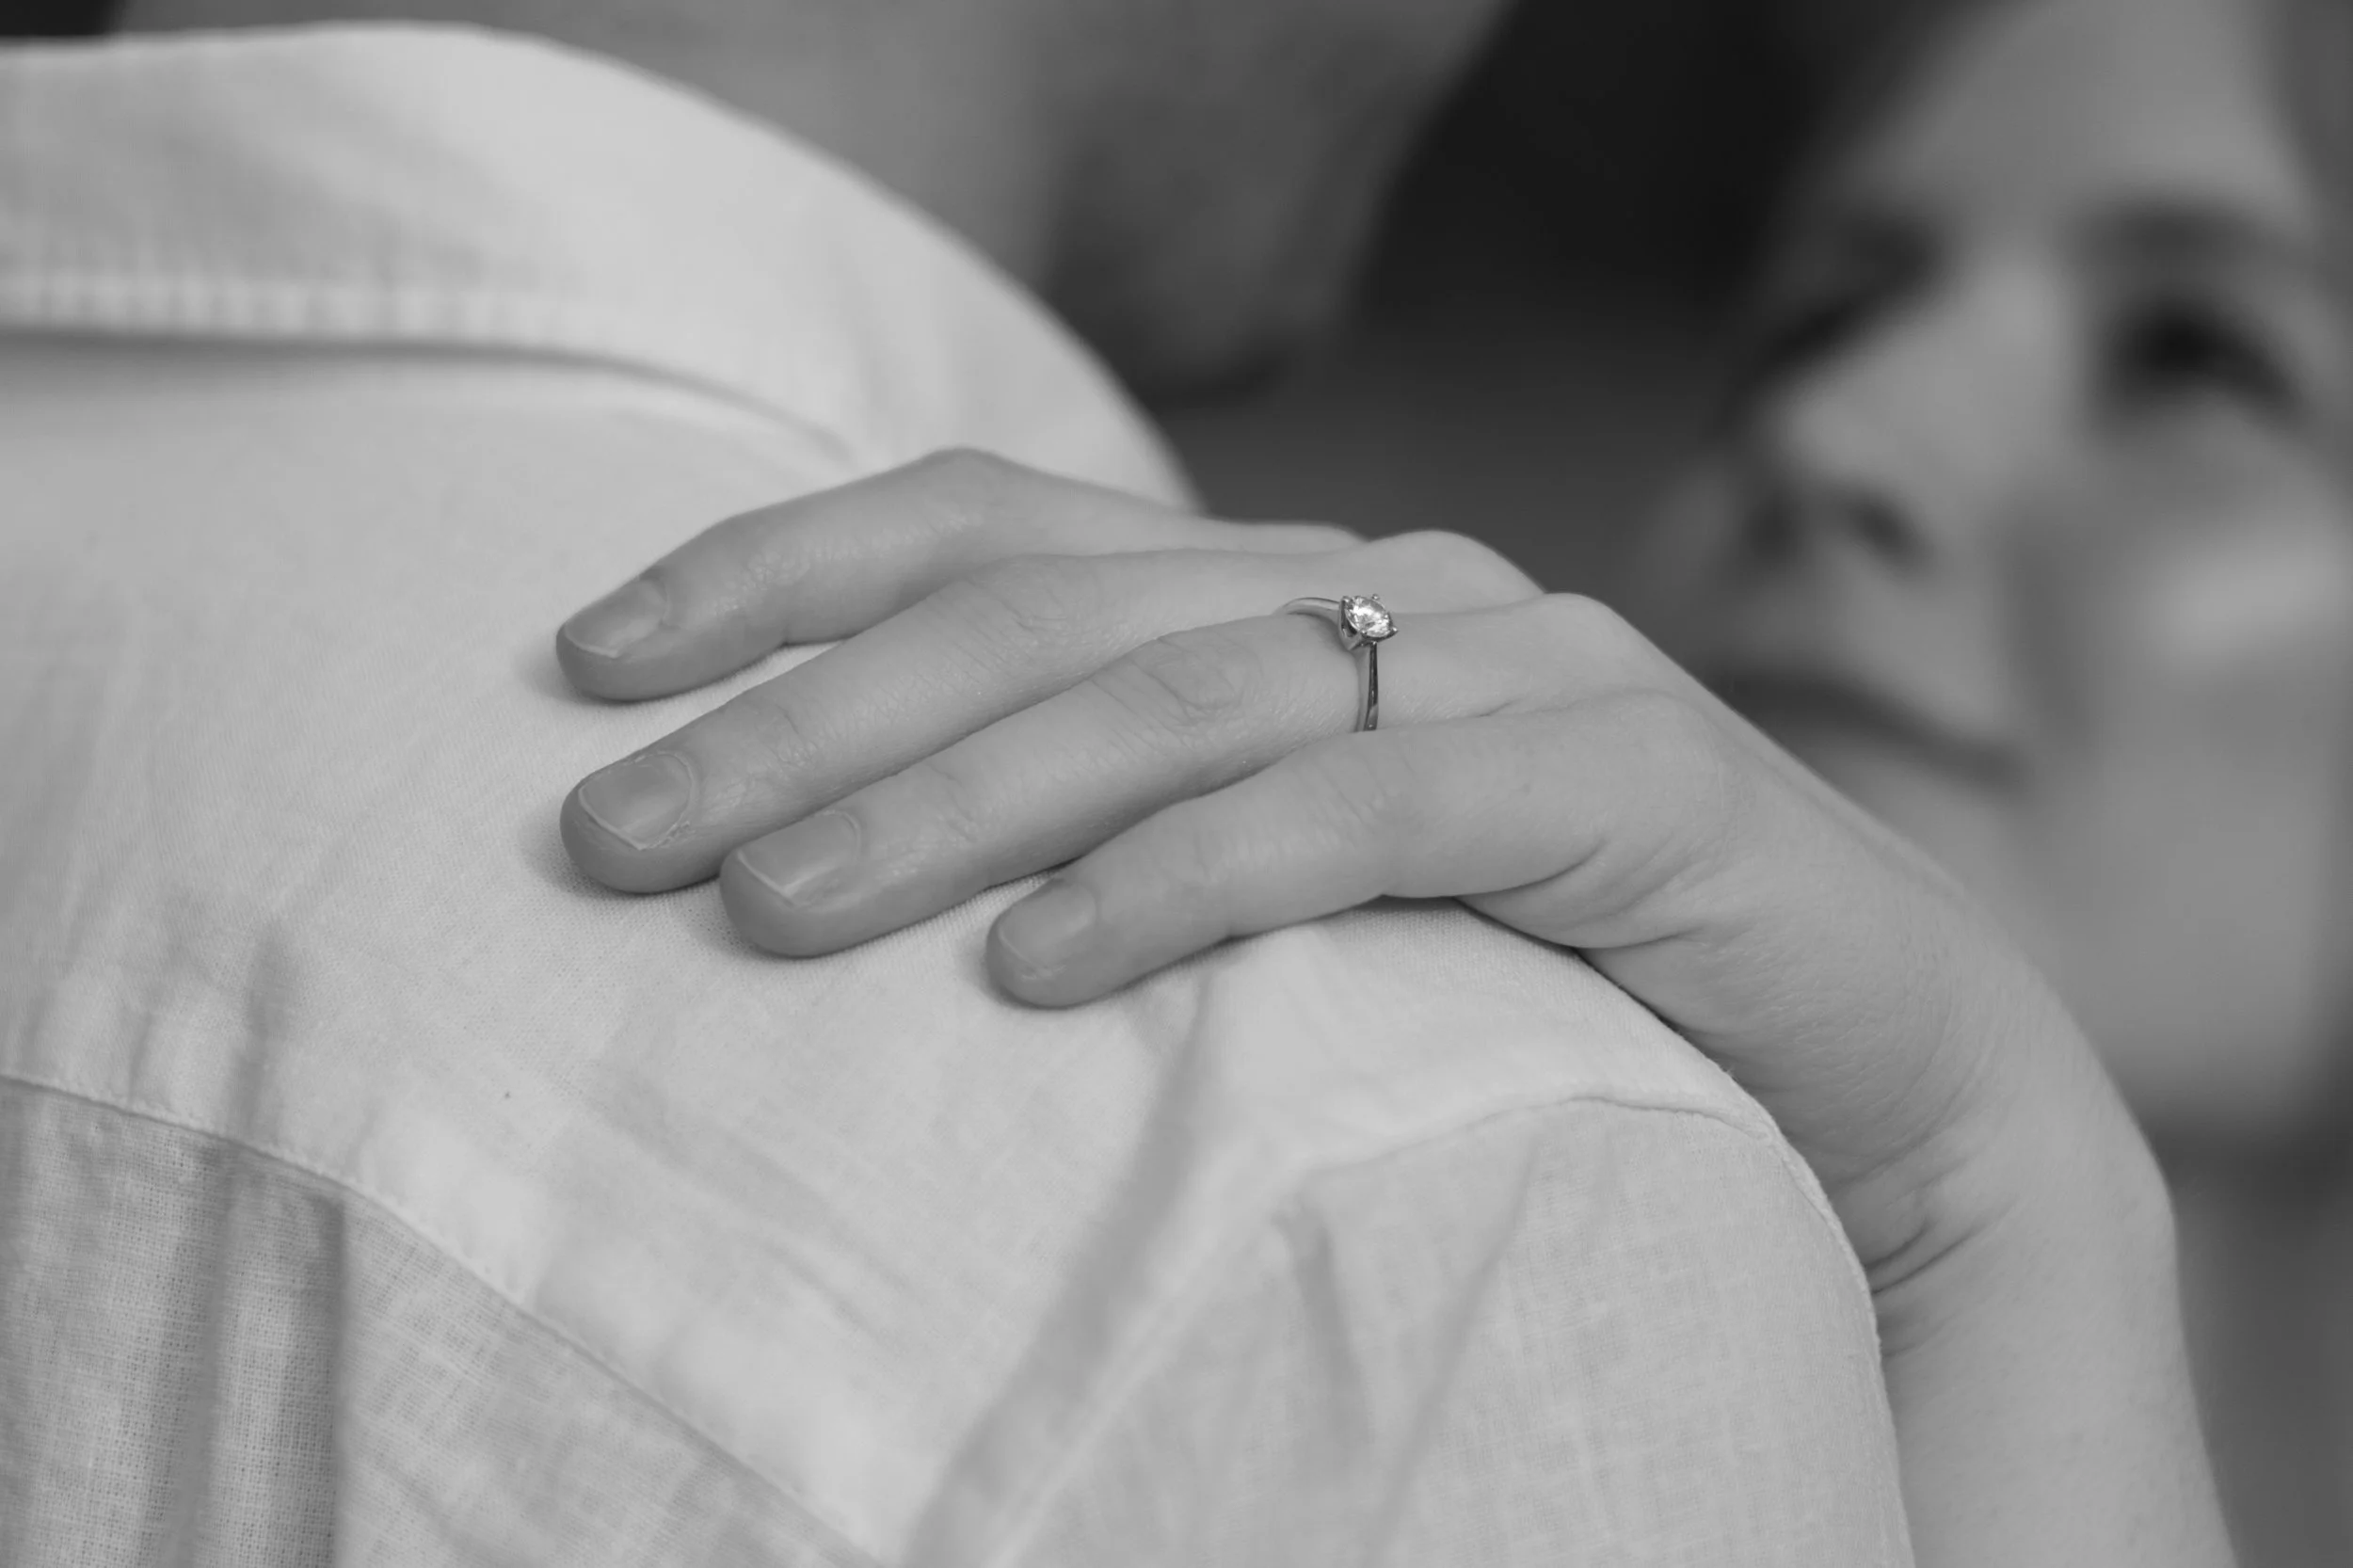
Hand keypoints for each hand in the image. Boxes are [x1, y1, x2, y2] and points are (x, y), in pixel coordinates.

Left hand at [557, 449, 2082, 1274]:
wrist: (1879, 1073)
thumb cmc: (1551, 983)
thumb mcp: (1299, 888)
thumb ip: (1137, 827)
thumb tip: (852, 867)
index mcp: (1291, 589)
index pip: (991, 523)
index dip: (780, 571)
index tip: (590, 662)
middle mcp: (1394, 585)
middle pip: (1046, 605)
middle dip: (808, 712)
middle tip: (615, 831)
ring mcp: (1522, 663)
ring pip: (1186, 694)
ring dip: (959, 802)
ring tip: (773, 914)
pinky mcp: (1632, 775)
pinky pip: (1375, 812)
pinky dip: (1195, 878)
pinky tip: (1041, 974)